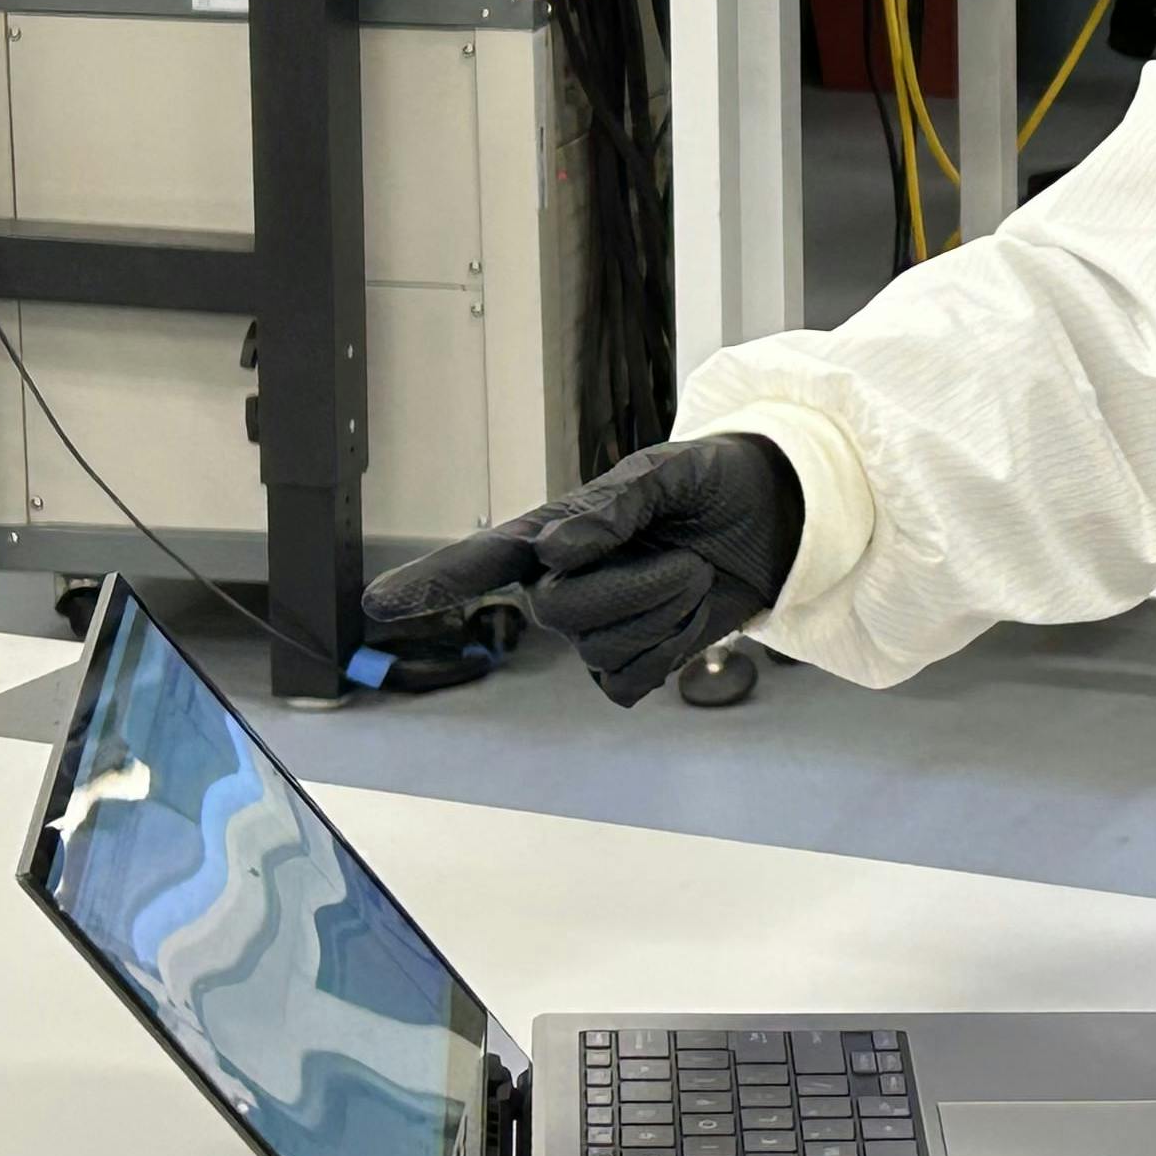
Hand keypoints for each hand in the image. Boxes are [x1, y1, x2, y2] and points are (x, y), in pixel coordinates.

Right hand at [364, 436, 803, 705]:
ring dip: (667, 613)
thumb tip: (555, 550)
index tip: (379, 603)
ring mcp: (593, 628)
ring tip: (691, 574)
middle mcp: (560, 583)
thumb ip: (615, 505)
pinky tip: (689, 617)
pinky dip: (674, 650)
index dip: (432, 580)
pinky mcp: (629, 663)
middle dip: (638, 587)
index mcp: (557, 530)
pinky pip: (631, 682)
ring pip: (603, 650)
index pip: (483, 558)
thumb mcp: (675, 472)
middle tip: (687, 557)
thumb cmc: (715, 482)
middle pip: (561, 613)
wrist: (776, 520)